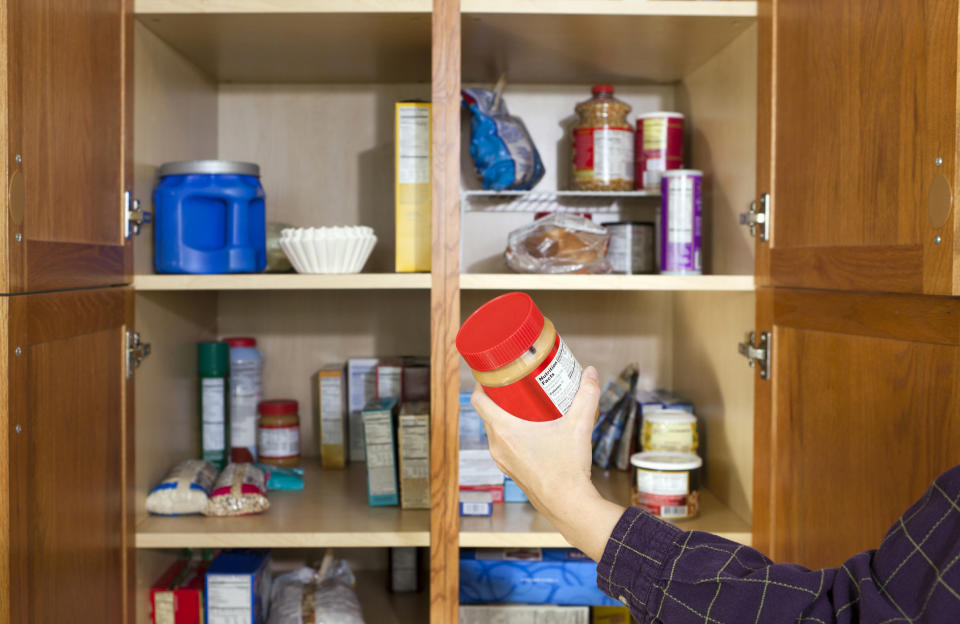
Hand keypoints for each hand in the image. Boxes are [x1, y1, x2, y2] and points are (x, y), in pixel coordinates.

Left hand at [471, 366, 624, 559]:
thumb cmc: (568, 470)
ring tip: (525, 405)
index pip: (479, 400)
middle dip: (499, 397)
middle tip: (516, 384)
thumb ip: (586, 396)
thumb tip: (590, 373)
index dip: (482, 383)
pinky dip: (511, 434)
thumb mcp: (579, 426)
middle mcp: (498, 446)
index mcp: (505, 431)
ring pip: (495, 431)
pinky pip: (504, 446)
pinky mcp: (511, 471)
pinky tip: (531, 430)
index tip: (491, 373)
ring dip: (505, 417)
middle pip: (488, 413)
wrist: (568, 506)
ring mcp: (502, 461)